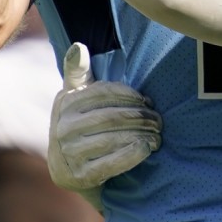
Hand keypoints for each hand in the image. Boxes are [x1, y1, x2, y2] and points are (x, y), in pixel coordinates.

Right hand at [48, 43, 162, 208]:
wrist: (69, 171)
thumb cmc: (80, 125)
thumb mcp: (75, 99)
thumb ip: (78, 72)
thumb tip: (78, 46)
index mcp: (65, 103)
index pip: (103, 93)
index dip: (130, 96)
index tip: (148, 101)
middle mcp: (63, 127)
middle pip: (111, 116)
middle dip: (141, 118)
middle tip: (159, 121)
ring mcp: (69, 153)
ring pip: (113, 138)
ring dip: (141, 135)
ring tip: (158, 135)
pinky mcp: (79, 176)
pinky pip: (111, 163)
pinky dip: (132, 154)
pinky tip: (147, 148)